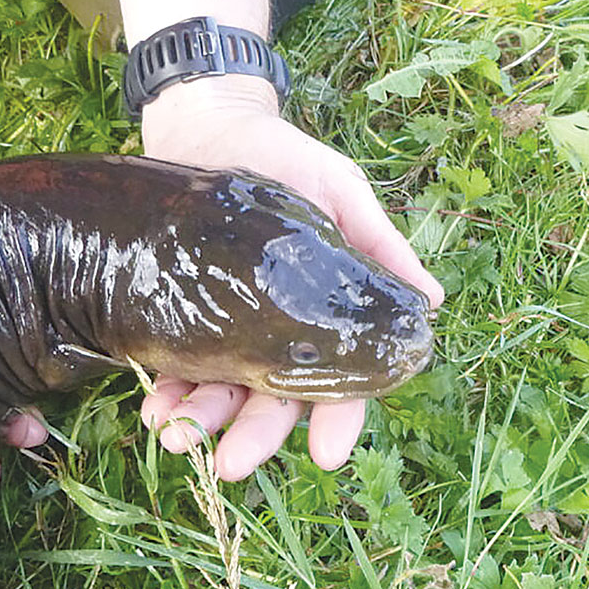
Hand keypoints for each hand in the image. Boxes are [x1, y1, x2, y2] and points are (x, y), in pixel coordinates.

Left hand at [138, 76, 442, 479]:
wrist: (208, 124)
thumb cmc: (287, 157)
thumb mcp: (342, 192)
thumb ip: (380, 245)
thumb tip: (434, 301)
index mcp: (324, 314)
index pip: (341, 381)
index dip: (339, 420)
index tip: (328, 454)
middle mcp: (279, 332)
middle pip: (275, 401)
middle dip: (255, 437)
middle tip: (231, 465)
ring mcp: (229, 328)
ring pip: (222, 393)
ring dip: (202, 421)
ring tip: (177, 435)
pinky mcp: (180, 314)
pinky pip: (174, 365)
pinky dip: (166, 391)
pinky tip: (155, 407)